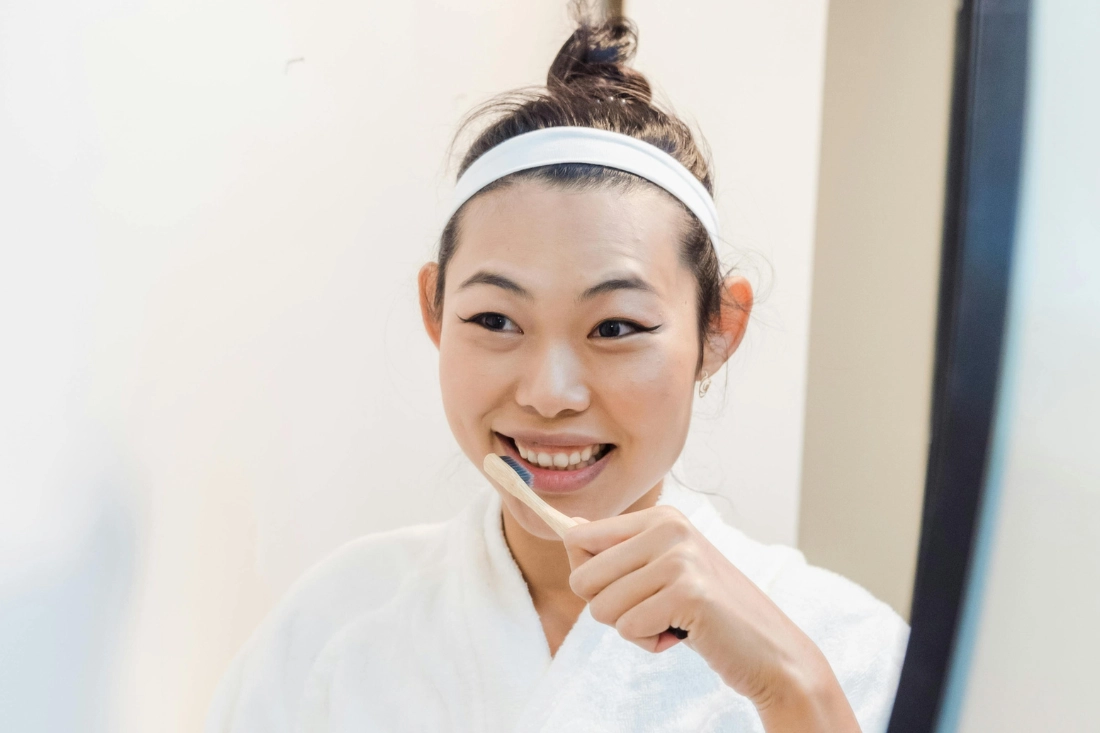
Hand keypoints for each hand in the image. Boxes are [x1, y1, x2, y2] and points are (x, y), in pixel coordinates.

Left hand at [563, 505, 860, 731]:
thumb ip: (617, 548)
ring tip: (673, 621)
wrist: (769, 651)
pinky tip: (685, 634)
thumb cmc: (709, 614)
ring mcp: (679, 557)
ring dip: (632, 628)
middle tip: (654, 609)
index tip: (628, 588)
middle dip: (610, 608)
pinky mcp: (687, 591)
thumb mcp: (662, 569)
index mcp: (659, 516)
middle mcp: (668, 527)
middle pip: (581, 577)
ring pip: (601, 608)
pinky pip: (629, 628)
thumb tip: (567, 524)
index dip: (591, 577)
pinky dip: (650, 642)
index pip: (577, 537)